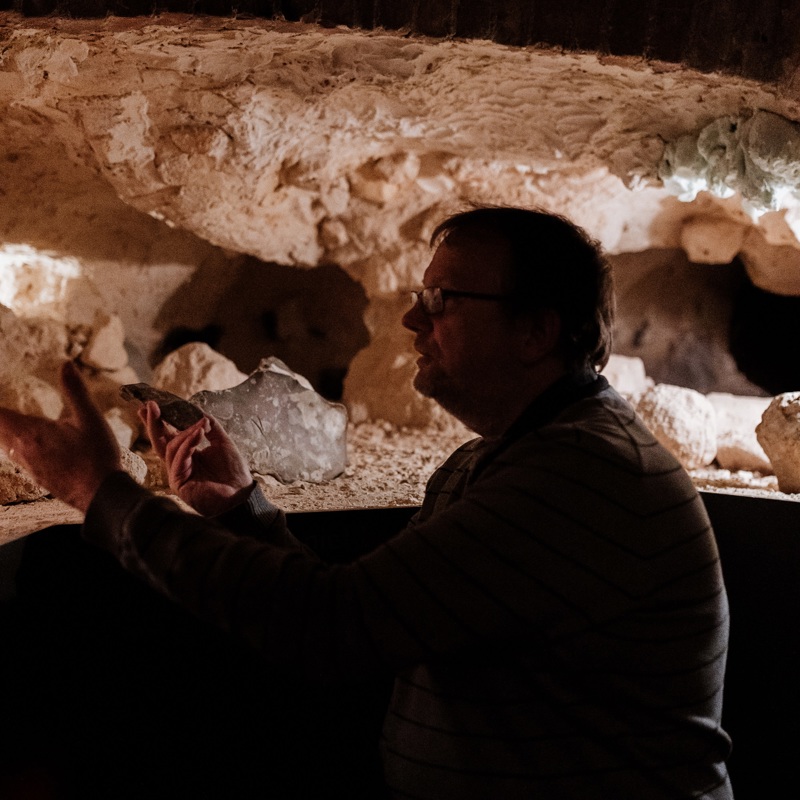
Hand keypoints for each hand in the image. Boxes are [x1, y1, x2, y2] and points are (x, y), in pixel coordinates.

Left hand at [0, 361, 121, 512]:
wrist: (102, 494)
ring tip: (9, 424)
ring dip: (5, 435)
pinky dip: (16, 449)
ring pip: (7, 448)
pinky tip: (29, 448)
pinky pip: (19, 460)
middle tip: (3, 413)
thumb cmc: (96, 455)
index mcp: (32, 432)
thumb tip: (66, 364)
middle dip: (0, 419)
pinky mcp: (39, 478)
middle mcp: (24, 451)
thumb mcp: (90, 418)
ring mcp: (30, 467)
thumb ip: (75, 391)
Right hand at [140, 401, 252, 516]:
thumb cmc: (232, 472)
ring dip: (184, 433)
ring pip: (171, 448)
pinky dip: (188, 445)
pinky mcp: (178, 482)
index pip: (169, 435)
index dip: (160, 421)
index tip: (152, 404)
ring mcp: (177, 473)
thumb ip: (210, 428)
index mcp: (187, 454)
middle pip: (160, 441)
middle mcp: (178, 463)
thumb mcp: (222, 443)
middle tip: (150, 405)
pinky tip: (197, 434)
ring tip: (198, 425)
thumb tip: (200, 414)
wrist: (241, 493)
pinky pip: (178, 460)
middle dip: (154, 423)